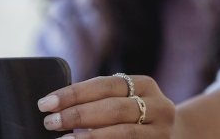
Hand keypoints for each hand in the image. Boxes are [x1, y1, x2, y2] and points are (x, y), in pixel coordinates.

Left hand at [37, 75, 175, 138]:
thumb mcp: (124, 100)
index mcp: (145, 85)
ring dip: (89, 137)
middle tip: (50, 122)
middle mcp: (159, 106)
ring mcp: (162, 131)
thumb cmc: (134, 116)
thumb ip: (98, 99)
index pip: (105, 85)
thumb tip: (55, 106)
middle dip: (78, 115)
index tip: (46, 103)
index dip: (74, 93)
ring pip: (123, 133)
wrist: (172, 135)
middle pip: (114, 108)